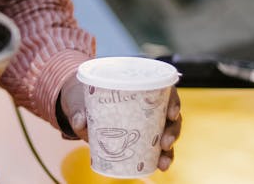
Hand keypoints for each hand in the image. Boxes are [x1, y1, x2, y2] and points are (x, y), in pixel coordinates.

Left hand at [59, 76, 182, 171]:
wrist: (81, 111)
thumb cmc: (86, 99)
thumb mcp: (81, 102)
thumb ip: (80, 111)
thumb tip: (81, 122)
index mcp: (139, 88)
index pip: (165, 90)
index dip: (173, 100)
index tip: (171, 112)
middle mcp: (149, 105)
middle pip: (170, 115)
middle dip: (172, 129)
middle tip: (165, 142)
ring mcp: (148, 123)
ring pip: (167, 133)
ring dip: (170, 148)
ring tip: (163, 161)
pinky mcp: (143, 139)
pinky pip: (158, 148)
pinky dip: (162, 158)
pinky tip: (161, 166)